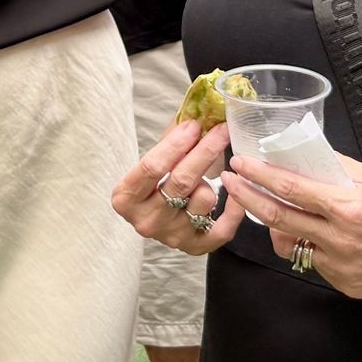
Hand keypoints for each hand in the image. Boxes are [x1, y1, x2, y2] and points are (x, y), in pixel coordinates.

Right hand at [111, 118, 243, 253]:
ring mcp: (171, 237)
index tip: (194, 125)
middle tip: (221, 131)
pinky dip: (234, 209)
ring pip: (204, 199)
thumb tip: (199, 113)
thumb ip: (170, 141)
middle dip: (205, 151)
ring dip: (211, 181)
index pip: (151, 167)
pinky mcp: (195, 247)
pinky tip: (235, 192)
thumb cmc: (153, 183)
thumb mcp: (151, 161)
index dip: (175, 144)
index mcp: (125, 198)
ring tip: (204, 178)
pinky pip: (223, 228)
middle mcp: (146, 221)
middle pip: (182, 181)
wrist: (154, 217)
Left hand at [222, 154, 361, 298]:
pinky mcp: (347, 285)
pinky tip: (313, 233)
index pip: (290, 189)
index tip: (239, 165)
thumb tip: (307, 154)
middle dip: (248, 198)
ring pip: (290, 245)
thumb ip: (339, 169)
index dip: (258, 176)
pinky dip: (307, 246)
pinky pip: (314, 263)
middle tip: (232, 183)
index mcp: (349, 208)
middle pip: (277, 219)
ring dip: (274, 226)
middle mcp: (341, 240)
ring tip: (270, 208)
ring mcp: (342, 267)